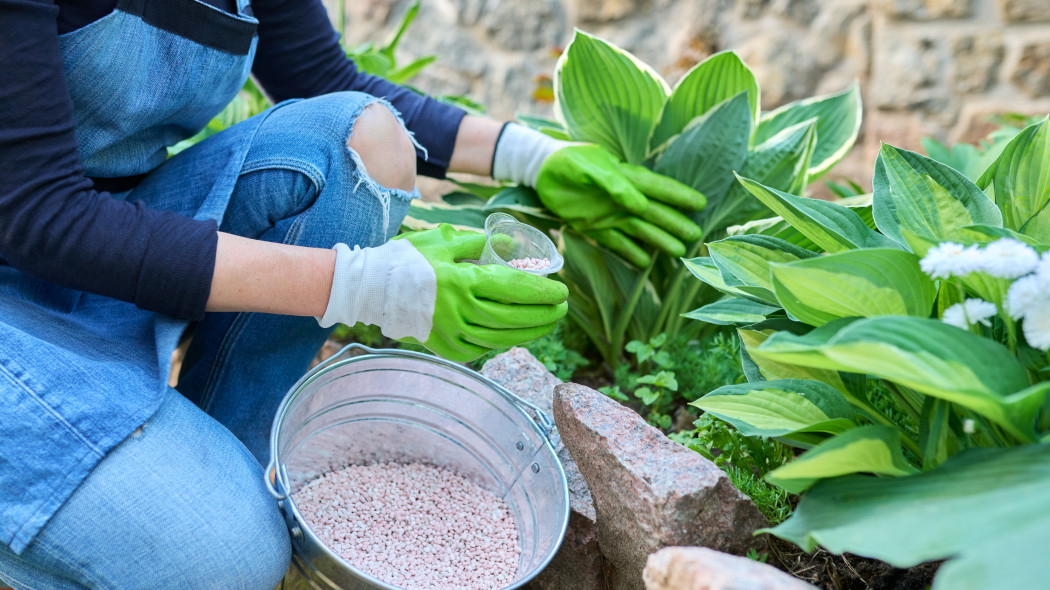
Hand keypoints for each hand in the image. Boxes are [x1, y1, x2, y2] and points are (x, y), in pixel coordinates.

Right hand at [318, 224, 567, 361]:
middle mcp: (461, 312)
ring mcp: (453, 334)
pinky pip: (483, 348)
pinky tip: (517, 335)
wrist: (369, 290)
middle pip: (515, 317)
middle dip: (544, 314)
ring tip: (547, 323)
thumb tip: (511, 245)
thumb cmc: (407, 260)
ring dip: (530, 332)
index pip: (515, 289)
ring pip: (503, 338)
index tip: (562, 291)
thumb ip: (480, 244)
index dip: (543, 292)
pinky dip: (504, 342)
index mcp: (463, 282)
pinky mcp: (446, 349)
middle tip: (562, 308)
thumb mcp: (444, 242)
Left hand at [491, 123, 705, 267]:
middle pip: (654, 212)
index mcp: (625, 178)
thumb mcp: (588, 168)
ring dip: (658, 240)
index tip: (700, 204)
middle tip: (695, 235)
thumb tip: (639, 204)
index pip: (658, 188)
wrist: (541, 171)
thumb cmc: (567, 162)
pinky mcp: (594, 227)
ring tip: (678, 252)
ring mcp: (610, 214)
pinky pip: (616, 242)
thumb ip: (613, 184)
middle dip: (674, 223)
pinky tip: (644, 263)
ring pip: (639, 230)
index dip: (678, 195)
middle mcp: (622, 198)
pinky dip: (630, 252)